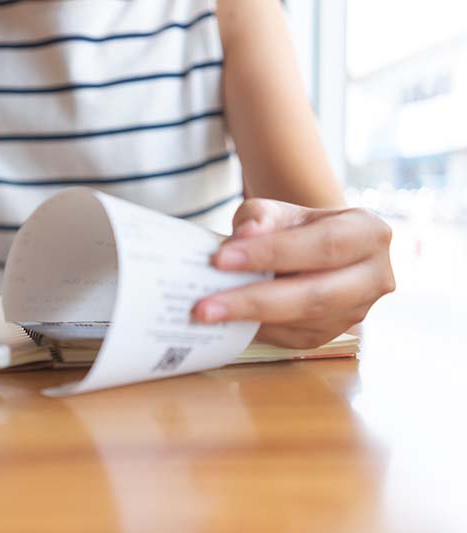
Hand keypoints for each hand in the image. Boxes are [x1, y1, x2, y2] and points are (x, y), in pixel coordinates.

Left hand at [192, 199, 394, 347]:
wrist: (312, 251)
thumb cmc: (295, 227)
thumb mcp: (280, 211)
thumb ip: (261, 216)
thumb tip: (247, 233)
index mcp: (369, 233)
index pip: (322, 245)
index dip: (272, 253)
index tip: (221, 259)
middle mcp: (374, 276)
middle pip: (315, 294)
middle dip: (255, 300)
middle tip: (204, 305)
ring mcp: (358, 311)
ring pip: (306, 322)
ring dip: (252, 320)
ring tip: (208, 315)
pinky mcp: (334, 334)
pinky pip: (295, 339)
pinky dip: (259, 332)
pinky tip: (228, 323)